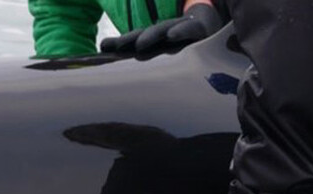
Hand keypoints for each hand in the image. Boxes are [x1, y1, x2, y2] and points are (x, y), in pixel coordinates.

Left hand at [100, 3, 223, 59]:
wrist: (209, 23)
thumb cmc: (178, 42)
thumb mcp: (156, 50)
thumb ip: (132, 50)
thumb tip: (102, 47)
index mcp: (153, 39)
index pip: (133, 40)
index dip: (119, 43)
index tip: (104, 47)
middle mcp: (165, 33)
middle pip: (144, 35)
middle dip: (130, 40)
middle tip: (117, 47)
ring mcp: (181, 29)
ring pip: (164, 30)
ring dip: (151, 36)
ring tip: (140, 43)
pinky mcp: (199, 30)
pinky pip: (190, 31)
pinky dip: (181, 32)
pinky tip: (172, 36)